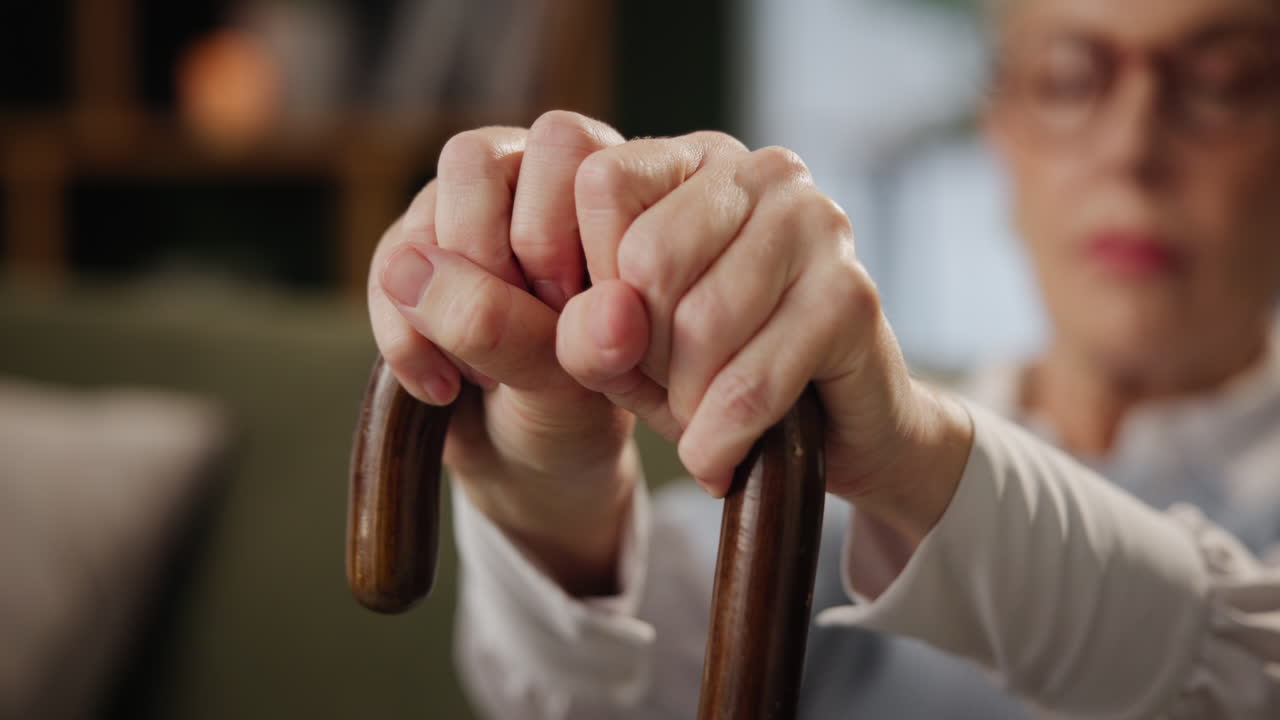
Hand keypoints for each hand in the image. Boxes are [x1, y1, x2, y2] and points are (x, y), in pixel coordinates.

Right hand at [369, 112, 636, 593]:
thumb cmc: (582, 403)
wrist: (537, 452)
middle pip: (474, 162)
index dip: (553, 236)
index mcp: (602, 178)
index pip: (558, 143)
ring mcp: (463, 209)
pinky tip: (445, 388)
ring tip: (490, 371)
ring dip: (447, 298)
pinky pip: (385, 269)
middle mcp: (530, 173)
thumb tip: (412, 271)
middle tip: (530, 341)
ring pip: (423, 209)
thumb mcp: (572, 378)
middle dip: (491, 263)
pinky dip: (408, 341)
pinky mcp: (411, 251)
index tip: (577, 318)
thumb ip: (519, 327)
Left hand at [556, 132, 973, 540]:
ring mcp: (818, 224)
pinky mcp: (853, 295)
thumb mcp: (623, 353)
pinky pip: (750, 383)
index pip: (602, 182)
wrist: (835, 432)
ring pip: (701, 324)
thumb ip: (585, 333)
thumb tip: (608, 320)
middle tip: (668, 384)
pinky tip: (719, 457)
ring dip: (685, 403)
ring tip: (699, 418)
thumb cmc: (714, 374)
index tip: (608, 334)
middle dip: (642, 349)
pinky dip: (720, 439)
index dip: (585, 275)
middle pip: (648, 258)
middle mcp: (762, 173)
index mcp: (696, 162)